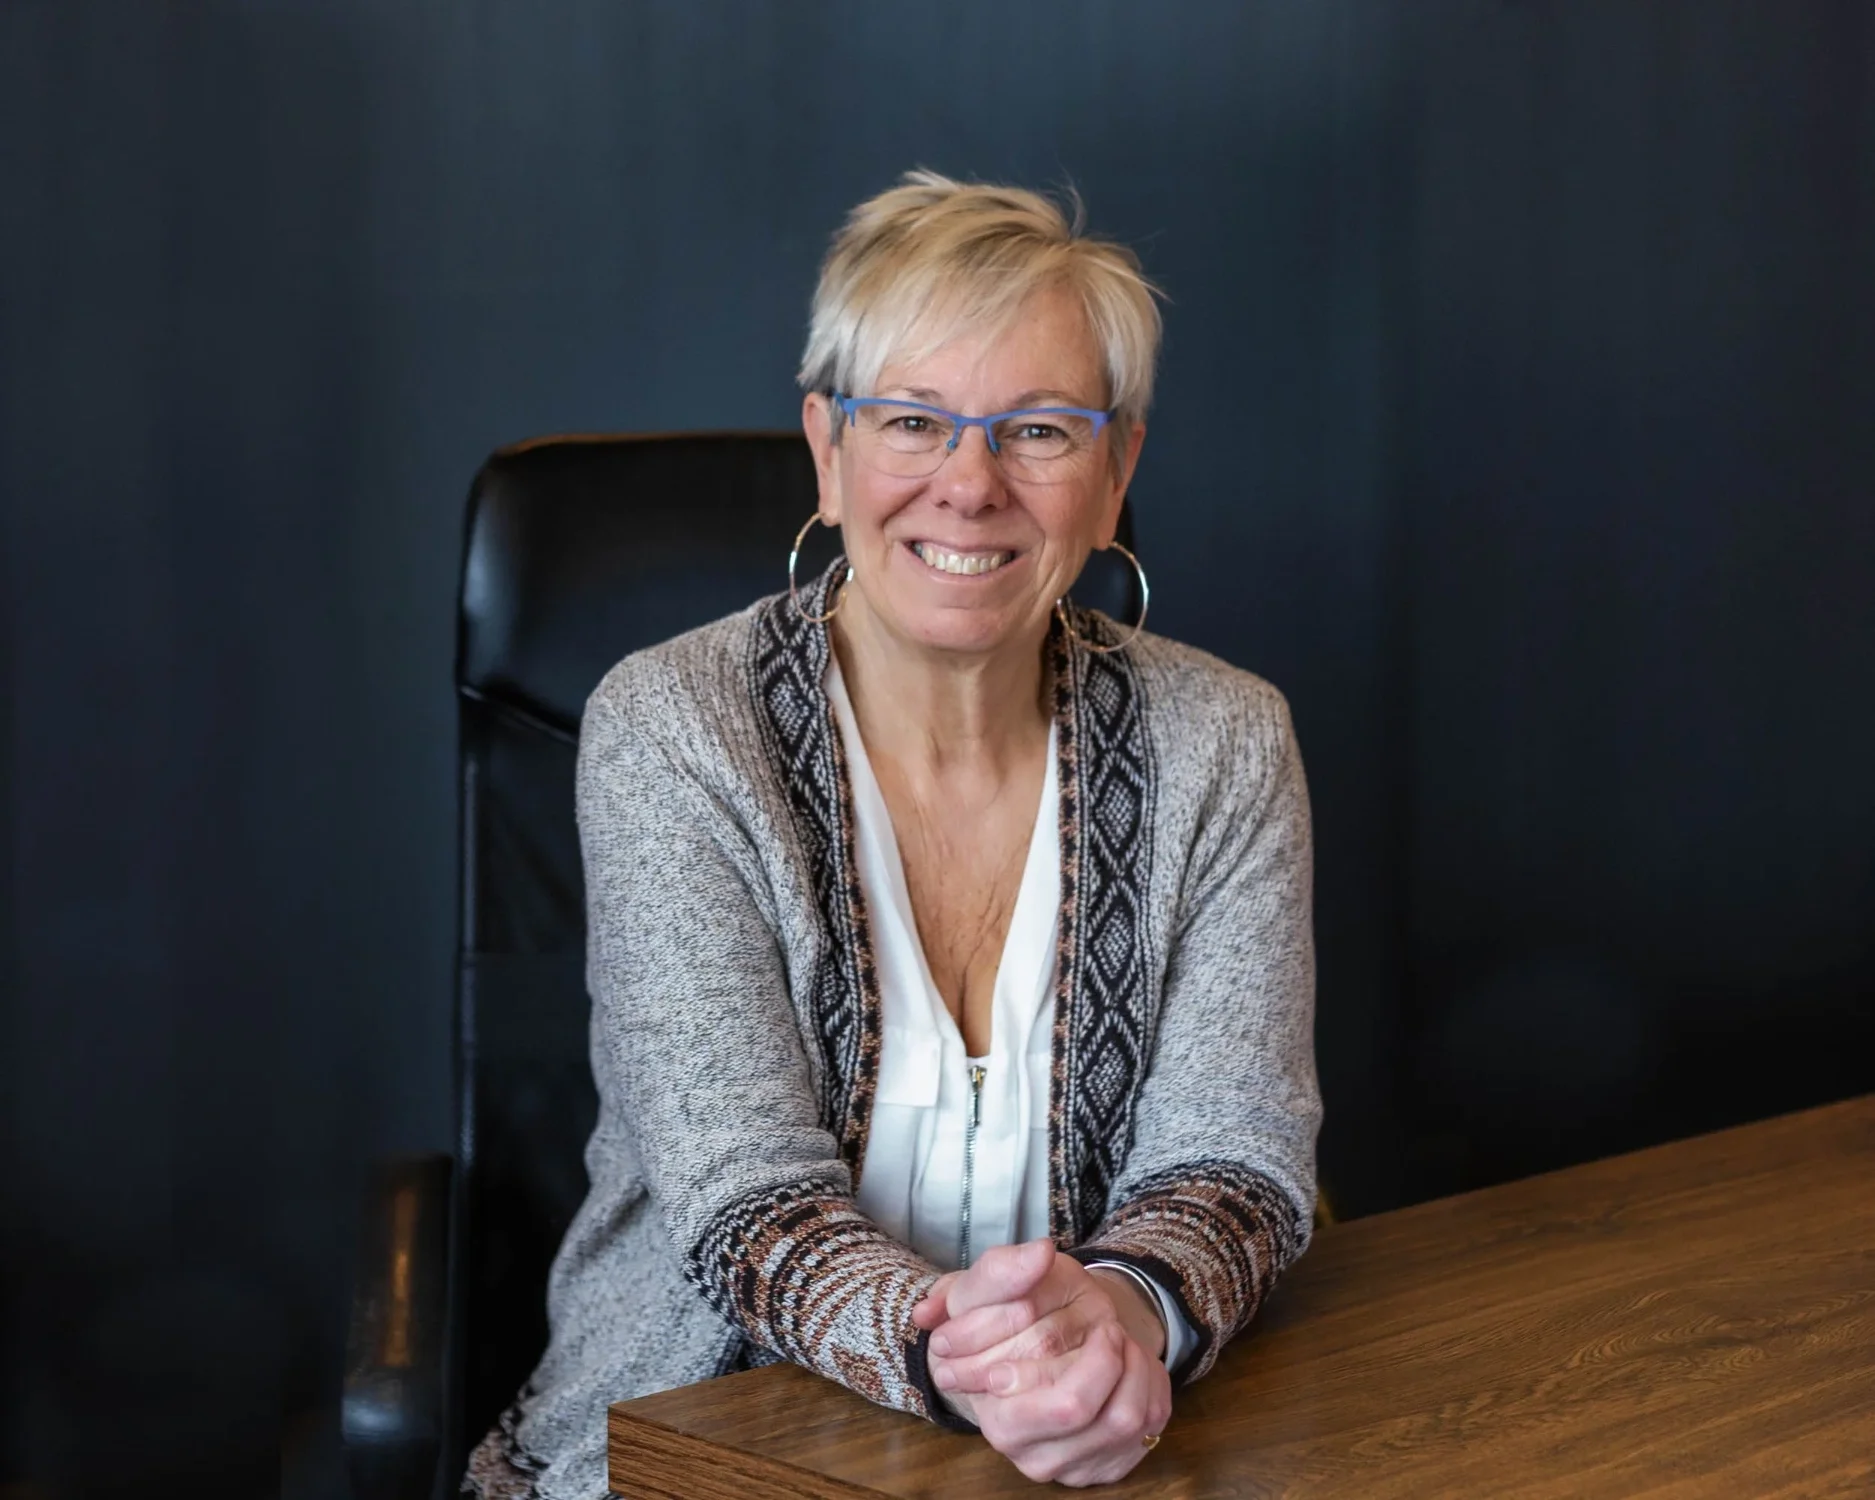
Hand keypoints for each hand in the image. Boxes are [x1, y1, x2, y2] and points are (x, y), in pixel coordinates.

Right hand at [912, 1242, 1171, 1485]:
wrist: (1016, 1350)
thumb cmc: (996, 1321)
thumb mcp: (983, 1289)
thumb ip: (1001, 1272)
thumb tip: (1040, 1254)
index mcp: (1001, 1422)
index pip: (1062, 1406)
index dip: (1082, 1353)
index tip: (1080, 1319)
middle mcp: (1035, 1456)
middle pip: (1100, 1416)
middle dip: (1110, 1354)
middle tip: (1104, 1325)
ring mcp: (1072, 1465)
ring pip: (1130, 1420)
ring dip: (1135, 1366)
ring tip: (1115, 1340)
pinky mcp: (1106, 1464)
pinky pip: (1151, 1423)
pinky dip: (1149, 1381)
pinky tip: (1128, 1363)